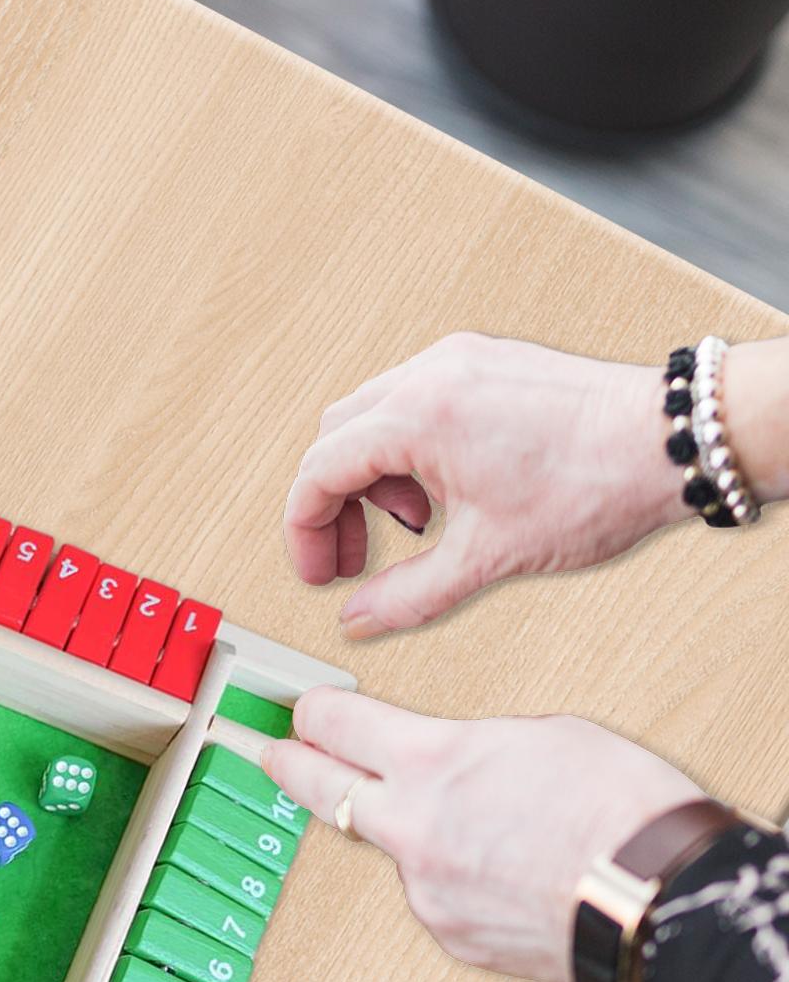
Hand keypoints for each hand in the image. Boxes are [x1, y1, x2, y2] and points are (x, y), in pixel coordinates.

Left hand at [262, 688, 705, 981]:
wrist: (663, 902)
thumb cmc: (624, 812)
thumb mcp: (544, 737)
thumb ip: (473, 746)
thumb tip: (453, 760)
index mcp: (432, 762)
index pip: (336, 724)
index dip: (312, 712)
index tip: (302, 710)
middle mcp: (411, 827)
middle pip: (319, 788)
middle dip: (291, 765)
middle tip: (275, 754)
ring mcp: (425, 888)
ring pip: (396, 848)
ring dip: (420, 835)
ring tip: (496, 829)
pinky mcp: (450, 936)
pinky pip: (437, 895)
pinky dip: (459, 881)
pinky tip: (509, 873)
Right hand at [284, 333, 688, 638]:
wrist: (674, 442)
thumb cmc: (596, 484)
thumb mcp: (487, 557)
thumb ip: (409, 595)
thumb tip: (359, 619)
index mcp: (416, 417)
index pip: (318, 472)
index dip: (305, 533)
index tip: (319, 573)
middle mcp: (430, 375)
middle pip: (336, 440)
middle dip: (335, 506)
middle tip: (354, 560)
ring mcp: (459, 362)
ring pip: (372, 418)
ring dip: (372, 479)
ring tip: (411, 528)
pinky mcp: (487, 364)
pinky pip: (416, 403)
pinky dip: (409, 452)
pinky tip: (444, 494)